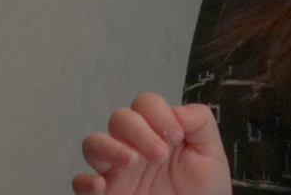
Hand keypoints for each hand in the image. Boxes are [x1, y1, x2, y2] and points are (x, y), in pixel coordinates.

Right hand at [72, 93, 231, 194]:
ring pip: (93, 143)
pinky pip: (80, 182)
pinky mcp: (106, 194)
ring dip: (110, 147)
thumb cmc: (203, 188)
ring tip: (134, 161)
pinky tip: (102, 185)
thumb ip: (199, 122)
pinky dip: (86, 181)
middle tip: (161, 155)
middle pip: (119, 119)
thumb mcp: (210, 151)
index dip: (158, 113)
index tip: (176, 136)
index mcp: (157, 131)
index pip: (145, 104)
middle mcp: (133, 145)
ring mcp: (116, 170)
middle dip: (139, 131)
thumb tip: (177, 111)